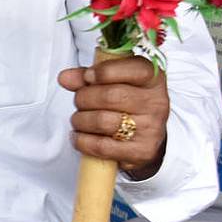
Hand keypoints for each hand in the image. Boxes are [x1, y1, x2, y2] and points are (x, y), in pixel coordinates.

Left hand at [57, 56, 168, 178]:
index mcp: (153, 79)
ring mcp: (150, 128)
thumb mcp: (113, 82)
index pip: (134, 69)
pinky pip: (101, 146)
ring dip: (80, 120)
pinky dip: (82, 141)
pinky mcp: (141, 152)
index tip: (88, 76)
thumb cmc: (126, 104)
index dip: (104, 72)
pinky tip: (79, 136)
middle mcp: (156, 102)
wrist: (145, 138)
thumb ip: (88, 77)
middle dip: (84, 98)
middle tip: (79, 101)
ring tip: (79, 120)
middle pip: (110, 96)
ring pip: (102, 121)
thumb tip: (65, 78)